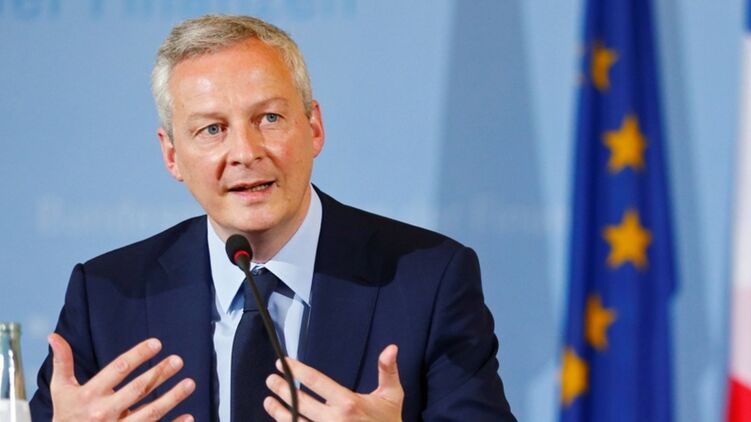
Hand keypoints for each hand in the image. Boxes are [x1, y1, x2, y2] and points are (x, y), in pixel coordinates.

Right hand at [48, 333, 194, 420]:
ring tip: (190, 383)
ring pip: (149, 413)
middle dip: (159, 374)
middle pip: (137, 390)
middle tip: (178, 360)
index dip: (137, 355)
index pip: (117, 370)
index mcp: (90, 395)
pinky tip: (189, 416)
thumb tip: (54, 336)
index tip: (157, 343)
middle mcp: (103, 412)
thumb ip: (62, 362)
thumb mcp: (60, 390)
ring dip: (172, 398)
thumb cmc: (66, 415)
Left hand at [264, 344, 402, 421]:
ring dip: (278, 411)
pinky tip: (281, 419)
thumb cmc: (389, 421)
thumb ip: (387, 370)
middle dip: (282, 389)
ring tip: (268, 401)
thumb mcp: (392, 395)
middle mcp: (334, 420)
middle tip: (271, 379)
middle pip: (300, 402)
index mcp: (348, 404)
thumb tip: (390, 348)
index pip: (316, 381)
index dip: (297, 370)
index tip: (284, 363)